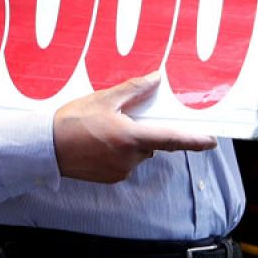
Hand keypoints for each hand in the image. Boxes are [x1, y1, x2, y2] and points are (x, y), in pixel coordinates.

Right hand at [53, 73, 216, 182]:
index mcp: (132, 137)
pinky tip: (98, 144)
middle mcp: (130, 158)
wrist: (45, 147)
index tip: (212, 141)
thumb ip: (134, 89)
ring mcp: (120, 170)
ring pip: (137, 154)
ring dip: (129, 143)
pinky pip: (124, 164)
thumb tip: (157, 79)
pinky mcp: (110, 178)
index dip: (194, 140)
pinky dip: (117, 154)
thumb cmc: (73, 121)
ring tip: (103, 131)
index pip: (172, 139)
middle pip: (151, 143)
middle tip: (122, 118)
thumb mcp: (104, 99)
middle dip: (143, 131)